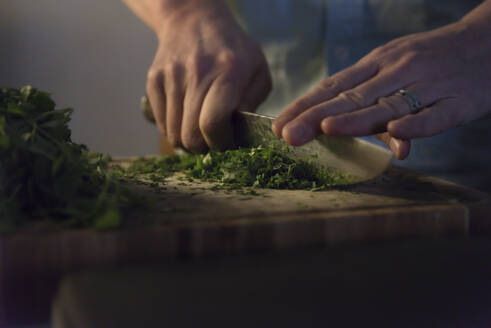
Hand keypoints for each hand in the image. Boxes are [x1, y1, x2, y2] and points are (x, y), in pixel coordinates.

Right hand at [146, 3, 270, 152]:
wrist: (193, 20)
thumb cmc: (233, 50)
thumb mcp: (258, 71)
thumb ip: (253, 103)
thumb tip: (238, 131)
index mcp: (228, 72)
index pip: (213, 123)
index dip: (221, 143)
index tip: (228, 143)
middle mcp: (196, 73)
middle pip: (191, 135)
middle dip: (205, 147)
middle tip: (214, 141)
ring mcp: (171, 77)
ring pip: (173, 134)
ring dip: (188, 141)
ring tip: (200, 130)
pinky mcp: (154, 80)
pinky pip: (161, 123)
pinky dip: (174, 129)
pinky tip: (187, 118)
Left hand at [272, 21, 490, 158]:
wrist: (489, 41)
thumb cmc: (433, 60)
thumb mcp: (395, 68)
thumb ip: (370, 100)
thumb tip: (338, 131)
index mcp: (378, 63)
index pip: (334, 87)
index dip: (305, 106)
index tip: (279, 125)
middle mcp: (398, 71)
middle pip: (352, 97)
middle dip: (316, 117)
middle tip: (288, 136)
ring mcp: (428, 85)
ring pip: (388, 104)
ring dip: (357, 119)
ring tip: (327, 129)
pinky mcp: (460, 101)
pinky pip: (436, 115)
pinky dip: (417, 124)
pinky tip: (396, 132)